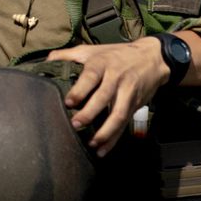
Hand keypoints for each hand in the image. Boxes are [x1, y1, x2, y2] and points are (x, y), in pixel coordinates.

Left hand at [46, 38, 169, 155]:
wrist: (153, 57)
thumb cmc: (116, 54)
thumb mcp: (92, 50)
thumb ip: (68, 55)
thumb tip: (46, 60)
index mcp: (102, 64)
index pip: (91, 77)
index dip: (80, 90)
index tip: (68, 103)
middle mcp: (116, 78)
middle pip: (103, 97)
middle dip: (90, 113)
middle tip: (75, 125)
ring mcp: (127, 93)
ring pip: (118, 114)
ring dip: (105, 131)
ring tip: (92, 143)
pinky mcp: (134, 105)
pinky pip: (124, 124)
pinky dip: (114, 139)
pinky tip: (102, 150)